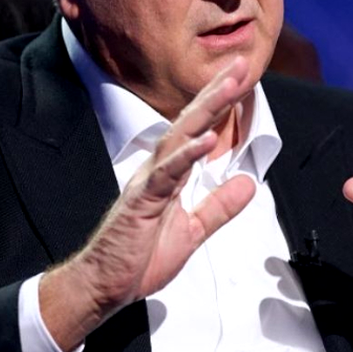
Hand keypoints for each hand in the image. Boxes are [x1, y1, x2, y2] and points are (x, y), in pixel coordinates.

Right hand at [40, 58, 256, 350]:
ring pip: (178, 138)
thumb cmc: (138, 258)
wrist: (104, 287)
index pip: (197, 132)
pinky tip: (205, 139)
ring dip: (205, 111)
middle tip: (240, 65)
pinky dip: (186, 155)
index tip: (241, 80)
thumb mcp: (192, 231)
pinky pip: (166, 175)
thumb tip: (248, 183)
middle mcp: (156, 171)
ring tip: (228, 88)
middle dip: (215, 93)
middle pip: (189, 123)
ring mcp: (147, 183)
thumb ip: (219, 207)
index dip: (219, 106)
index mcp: (167, 176)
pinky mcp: (140, 202)